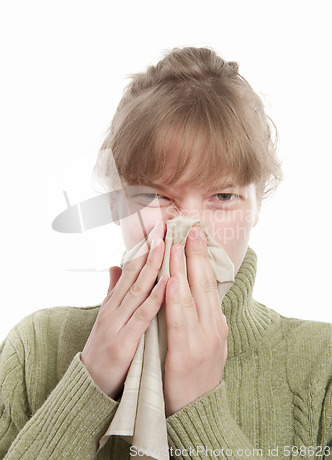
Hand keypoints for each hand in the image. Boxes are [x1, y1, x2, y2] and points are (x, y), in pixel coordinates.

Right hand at [81, 220, 167, 398]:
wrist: (88, 385)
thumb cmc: (103, 348)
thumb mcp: (107, 316)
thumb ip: (112, 291)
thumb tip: (114, 266)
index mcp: (114, 301)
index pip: (131, 268)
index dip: (146, 247)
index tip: (159, 228)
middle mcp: (114, 307)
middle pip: (135, 272)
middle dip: (151, 248)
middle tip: (165, 226)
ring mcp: (118, 323)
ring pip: (138, 289)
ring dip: (153, 266)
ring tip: (166, 245)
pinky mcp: (124, 342)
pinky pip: (142, 317)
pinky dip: (155, 299)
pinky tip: (167, 284)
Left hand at [164, 226, 227, 415]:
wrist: (199, 412)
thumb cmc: (196, 374)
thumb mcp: (205, 341)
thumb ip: (199, 316)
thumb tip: (194, 294)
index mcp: (215, 323)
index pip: (208, 284)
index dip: (202, 258)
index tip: (195, 236)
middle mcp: (213, 327)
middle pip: (203, 283)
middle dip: (196, 254)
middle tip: (190, 229)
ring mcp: (203, 339)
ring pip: (192, 296)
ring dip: (184, 268)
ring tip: (177, 245)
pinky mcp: (187, 354)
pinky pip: (180, 321)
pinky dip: (176, 299)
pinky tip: (171, 281)